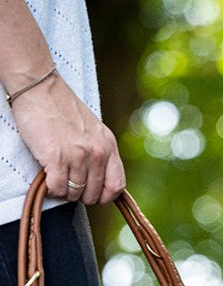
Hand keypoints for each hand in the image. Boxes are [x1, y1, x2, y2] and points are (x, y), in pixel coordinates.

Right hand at [9, 71, 125, 204]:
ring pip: (75, 194)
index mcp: (109, 146)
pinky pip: (58, 188)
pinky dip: (52, 189)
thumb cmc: (63, 109)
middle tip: (69, 185)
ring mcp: (78, 155)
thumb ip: (100, 152)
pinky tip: (47, 178)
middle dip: (81, 195)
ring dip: (65, 192)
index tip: (94, 195)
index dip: (105, 196)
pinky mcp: (56, 157)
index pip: (118, 185)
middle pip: (95, 194)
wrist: (41, 89)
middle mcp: (97, 153)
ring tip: (57, 180)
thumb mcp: (94, 130)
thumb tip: (100, 179)